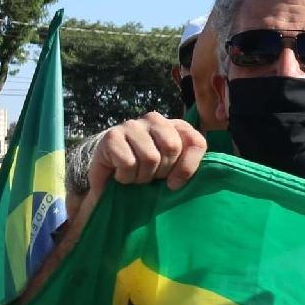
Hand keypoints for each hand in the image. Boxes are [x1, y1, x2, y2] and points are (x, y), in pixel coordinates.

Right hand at [82, 113, 207, 214]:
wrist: (108, 170)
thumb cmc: (146, 170)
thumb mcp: (171, 169)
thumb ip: (188, 167)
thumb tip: (189, 179)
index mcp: (176, 126)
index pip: (196, 141)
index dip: (188, 167)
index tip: (175, 184)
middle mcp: (156, 120)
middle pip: (172, 148)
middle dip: (162, 172)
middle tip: (151, 177)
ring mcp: (133, 125)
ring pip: (150, 157)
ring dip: (142, 177)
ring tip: (136, 176)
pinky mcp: (112, 136)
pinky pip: (128, 163)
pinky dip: (126, 177)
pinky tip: (121, 175)